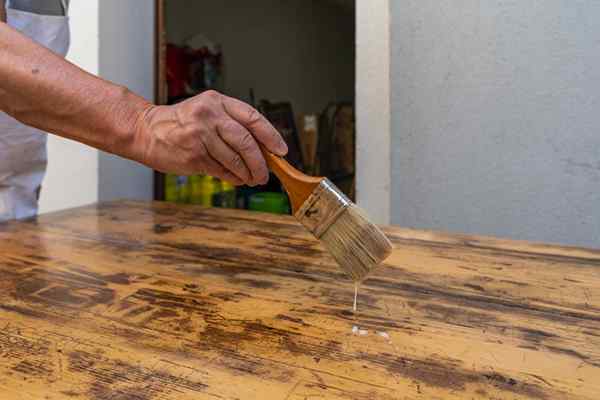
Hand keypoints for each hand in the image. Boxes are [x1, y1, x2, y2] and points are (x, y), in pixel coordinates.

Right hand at [134, 90, 287, 185]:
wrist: (145, 130)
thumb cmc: (181, 124)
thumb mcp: (207, 112)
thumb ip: (232, 125)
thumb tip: (263, 150)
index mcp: (217, 101)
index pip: (253, 118)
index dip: (271, 136)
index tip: (281, 150)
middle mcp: (209, 115)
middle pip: (246, 141)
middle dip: (260, 162)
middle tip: (265, 174)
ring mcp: (200, 135)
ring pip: (235, 159)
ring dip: (247, 173)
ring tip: (252, 179)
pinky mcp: (193, 155)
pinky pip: (221, 170)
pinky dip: (232, 177)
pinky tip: (236, 179)